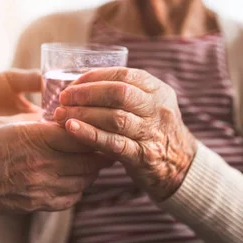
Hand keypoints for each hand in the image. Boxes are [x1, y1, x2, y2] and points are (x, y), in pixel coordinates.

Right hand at [0, 113, 112, 216]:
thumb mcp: (5, 123)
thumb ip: (36, 120)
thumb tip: (60, 116)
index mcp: (34, 139)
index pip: (80, 133)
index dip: (92, 128)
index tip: (97, 123)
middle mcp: (43, 165)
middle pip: (90, 159)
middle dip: (98, 149)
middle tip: (102, 141)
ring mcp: (42, 187)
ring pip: (85, 180)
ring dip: (90, 169)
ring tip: (88, 158)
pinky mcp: (38, 205)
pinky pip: (72, 198)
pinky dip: (78, 187)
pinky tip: (72, 177)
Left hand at [54, 68, 196, 201]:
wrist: (181, 167)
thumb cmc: (153, 131)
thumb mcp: (149, 105)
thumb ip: (125, 93)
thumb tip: (81, 85)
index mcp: (157, 90)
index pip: (123, 75)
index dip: (94, 77)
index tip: (72, 85)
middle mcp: (157, 108)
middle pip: (119, 93)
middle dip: (86, 94)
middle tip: (63, 99)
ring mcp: (152, 132)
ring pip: (115, 118)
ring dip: (84, 114)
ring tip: (61, 115)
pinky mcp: (144, 155)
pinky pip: (114, 143)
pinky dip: (90, 135)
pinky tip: (71, 129)